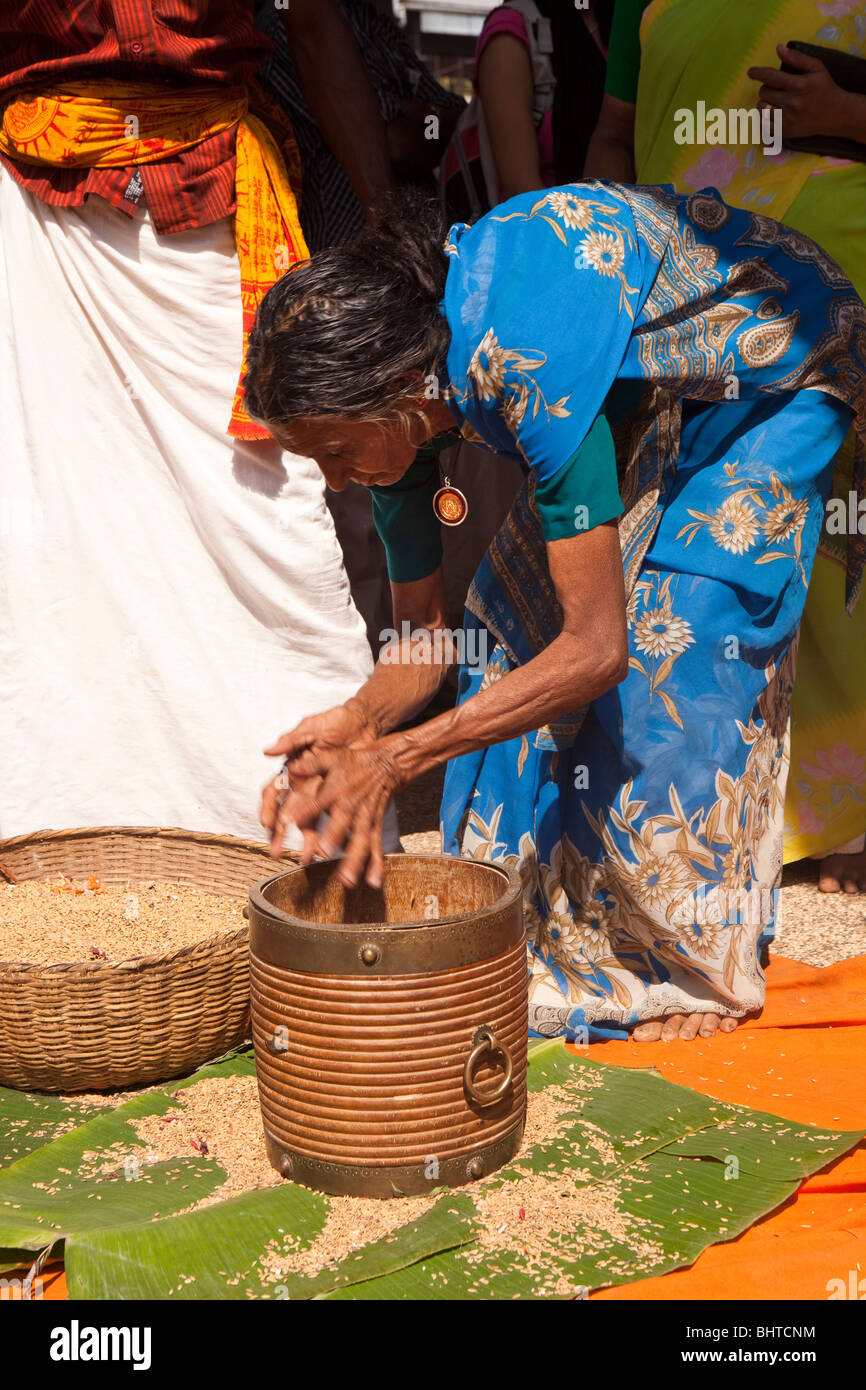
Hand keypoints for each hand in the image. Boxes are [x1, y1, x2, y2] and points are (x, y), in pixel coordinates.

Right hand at [260, 700, 374, 862]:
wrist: (364, 721)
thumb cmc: (334, 722)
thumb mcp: (312, 727)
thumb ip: (292, 739)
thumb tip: (268, 751)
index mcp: (293, 769)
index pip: (273, 792)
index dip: (269, 808)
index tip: (268, 823)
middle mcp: (304, 784)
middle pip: (288, 813)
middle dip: (280, 835)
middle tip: (276, 852)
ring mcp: (322, 792)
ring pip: (310, 821)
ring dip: (307, 840)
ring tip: (307, 859)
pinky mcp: (342, 796)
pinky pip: (336, 818)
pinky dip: (335, 834)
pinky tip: (337, 850)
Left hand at [264, 737, 403, 888]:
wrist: (387, 764)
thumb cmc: (353, 762)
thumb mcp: (331, 757)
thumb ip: (310, 764)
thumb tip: (290, 767)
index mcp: (335, 787)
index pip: (317, 800)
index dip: (303, 810)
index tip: (287, 822)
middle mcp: (350, 804)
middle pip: (342, 822)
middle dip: (334, 837)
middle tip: (324, 853)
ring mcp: (365, 817)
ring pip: (360, 840)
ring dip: (354, 861)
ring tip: (346, 881)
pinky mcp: (374, 825)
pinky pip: (376, 846)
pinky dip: (376, 865)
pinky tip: (374, 883)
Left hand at [748, 44, 856, 142]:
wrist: (836, 114)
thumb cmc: (825, 88)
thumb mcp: (816, 68)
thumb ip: (797, 58)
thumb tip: (778, 48)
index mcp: (798, 85)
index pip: (770, 77)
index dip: (757, 73)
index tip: (751, 72)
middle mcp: (792, 102)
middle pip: (764, 92)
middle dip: (766, 88)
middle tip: (776, 88)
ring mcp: (788, 119)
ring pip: (761, 108)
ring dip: (764, 102)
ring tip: (774, 100)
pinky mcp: (786, 131)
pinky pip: (764, 124)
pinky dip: (764, 117)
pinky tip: (771, 113)